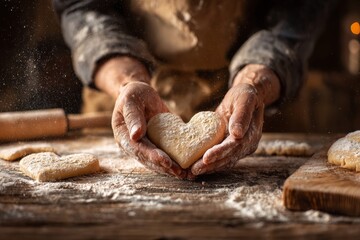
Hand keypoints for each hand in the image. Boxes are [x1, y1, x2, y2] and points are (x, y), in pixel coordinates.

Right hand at [95, 57, 187, 178]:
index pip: (138, 149)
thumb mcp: (131, 100)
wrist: (140, 95)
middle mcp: (133, 146)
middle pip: (149, 160)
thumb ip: (133, 116)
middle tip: (181, 172)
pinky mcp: (155, 146)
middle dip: (165, 167)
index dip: (152, 156)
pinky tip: (187, 168)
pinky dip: (175, 162)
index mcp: (123, 136)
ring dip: (171, 169)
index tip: (166, 161)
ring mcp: (144, 147)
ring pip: (157, 162)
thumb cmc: (133, 95)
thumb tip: (135, 135)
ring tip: (187, 174)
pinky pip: (164, 156)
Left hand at [191, 64, 280, 175]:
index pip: (234, 146)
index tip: (206, 157)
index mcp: (252, 134)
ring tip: (192, 172)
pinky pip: (221, 158)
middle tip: (194, 170)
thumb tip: (237, 133)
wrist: (247, 97)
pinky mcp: (231, 148)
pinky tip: (197, 166)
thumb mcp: (245, 98)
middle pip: (228, 157)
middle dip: (211, 165)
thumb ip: (242, 115)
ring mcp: (240, 148)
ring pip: (224, 161)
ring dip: (209, 168)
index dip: (220, 152)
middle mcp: (247, 144)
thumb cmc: (245, 95)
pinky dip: (209, 164)